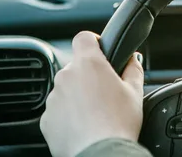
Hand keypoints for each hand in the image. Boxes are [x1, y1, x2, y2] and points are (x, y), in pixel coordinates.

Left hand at [40, 31, 143, 156]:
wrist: (100, 153)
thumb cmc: (119, 122)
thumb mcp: (135, 90)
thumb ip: (133, 67)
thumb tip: (132, 57)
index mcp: (89, 64)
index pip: (83, 37)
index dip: (94, 42)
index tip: (102, 52)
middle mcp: (66, 76)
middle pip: (77, 66)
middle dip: (90, 74)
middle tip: (107, 91)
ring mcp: (54, 98)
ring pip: (67, 88)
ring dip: (79, 94)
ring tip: (97, 112)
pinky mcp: (46, 118)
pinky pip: (59, 109)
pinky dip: (69, 114)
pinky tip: (85, 124)